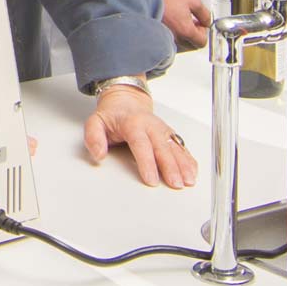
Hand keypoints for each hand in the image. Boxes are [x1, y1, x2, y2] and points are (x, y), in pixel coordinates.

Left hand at [83, 85, 197, 188]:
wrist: (126, 101)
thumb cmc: (112, 115)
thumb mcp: (95, 122)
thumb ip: (93, 138)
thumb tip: (98, 155)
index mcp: (133, 124)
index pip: (141, 144)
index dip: (147, 163)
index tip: (151, 179)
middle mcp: (151, 126)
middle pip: (162, 148)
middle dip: (170, 167)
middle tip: (175, 184)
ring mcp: (162, 130)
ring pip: (175, 148)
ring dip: (183, 165)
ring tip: (188, 181)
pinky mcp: (169, 134)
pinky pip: (181, 147)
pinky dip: (188, 159)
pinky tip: (193, 172)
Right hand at [159, 0, 211, 47]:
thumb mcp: (192, 0)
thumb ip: (204, 13)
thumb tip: (207, 21)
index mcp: (185, 30)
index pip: (202, 42)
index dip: (204, 32)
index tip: (200, 24)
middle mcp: (175, 38)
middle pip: (192, 46)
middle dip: (195, 35)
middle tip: (192, 23)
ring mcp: (165, 39)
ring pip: (181, 45)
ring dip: (184, 36)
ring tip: (180, 23)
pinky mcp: (158, 37)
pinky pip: (170, 43)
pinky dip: (174, 37)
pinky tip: (172, 25)